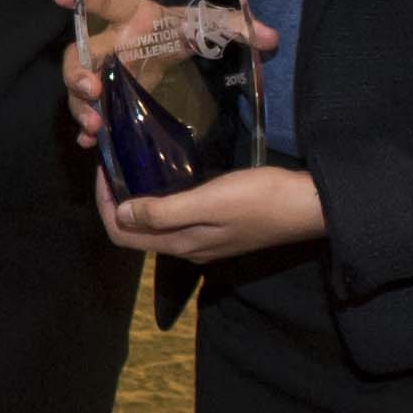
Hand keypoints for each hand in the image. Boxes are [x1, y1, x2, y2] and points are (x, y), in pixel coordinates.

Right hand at [48, 0, 278, 149]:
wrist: (185, 51)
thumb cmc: (190, 31)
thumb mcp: (212, 25)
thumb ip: (236, 28)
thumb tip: (270, 37)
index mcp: (134, 18)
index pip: (106, 3)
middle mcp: (112, 44)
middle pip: (79, 56)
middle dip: (77, 74)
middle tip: (90, 90)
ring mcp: (109, 74)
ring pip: (79, 89)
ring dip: (80, 106)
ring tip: (93, 126)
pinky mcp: (113, 99)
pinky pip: (91, 113)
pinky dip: (88, 128)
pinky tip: (91, 142)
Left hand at [95, 160, 325, 262]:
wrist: (310, 207)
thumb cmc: (260, 200)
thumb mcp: (209, 202)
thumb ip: (164, 212)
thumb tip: (121, 215)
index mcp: (181, 244)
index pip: (122, 235)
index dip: (104, 206)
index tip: (103, 170)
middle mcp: (188, 248)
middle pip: (135, 233)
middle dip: (115, 202)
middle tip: (112, 164)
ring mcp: (204, 240)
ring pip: (155, 226)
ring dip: (136, 201)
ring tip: (132, 167)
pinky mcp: (219, 228)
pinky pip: (175, 218)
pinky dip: (159, 201)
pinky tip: (164, 177)